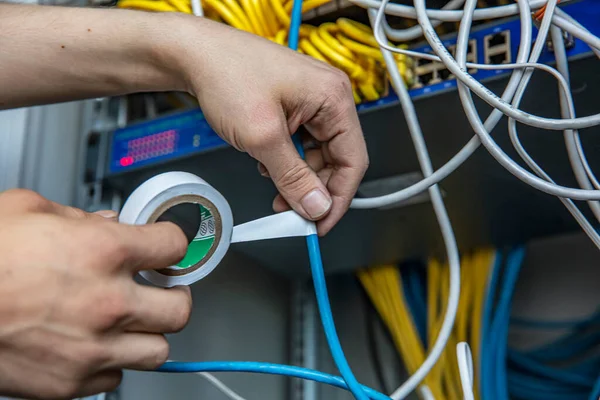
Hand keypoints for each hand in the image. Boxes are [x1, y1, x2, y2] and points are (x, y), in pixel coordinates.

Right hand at [0, 189, 190, 399]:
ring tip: (130, 323)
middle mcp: (108, 302)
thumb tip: (110, 222)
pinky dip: (110, 363)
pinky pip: (114, 378)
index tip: (169, 249)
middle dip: (174, 297)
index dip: (174, 244)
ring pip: (158, 351)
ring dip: (148, 334)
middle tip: (161, 291)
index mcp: (104, 251)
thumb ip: (80, 216)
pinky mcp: (70, 383)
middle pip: (180, 309)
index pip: (174, 247)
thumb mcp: (27, 210)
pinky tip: (92, 345)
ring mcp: (92, 348)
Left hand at [175, 18, 368, 234]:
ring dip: (296, 176)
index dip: (338, 198)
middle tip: (293, 212)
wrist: (195, 54)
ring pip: (316, 155)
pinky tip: (267, 164)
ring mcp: (310, 102)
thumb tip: (317, 206)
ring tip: (273, 184)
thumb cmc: (227, 74)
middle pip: (336, 160)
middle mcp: (328, 98)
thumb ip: (293, 177)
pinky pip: (300, 144)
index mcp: (333, 98)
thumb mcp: (262, 137)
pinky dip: (286, 161)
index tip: (320, 224)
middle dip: (313, 189)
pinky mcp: (293, 106)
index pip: (353, 160)